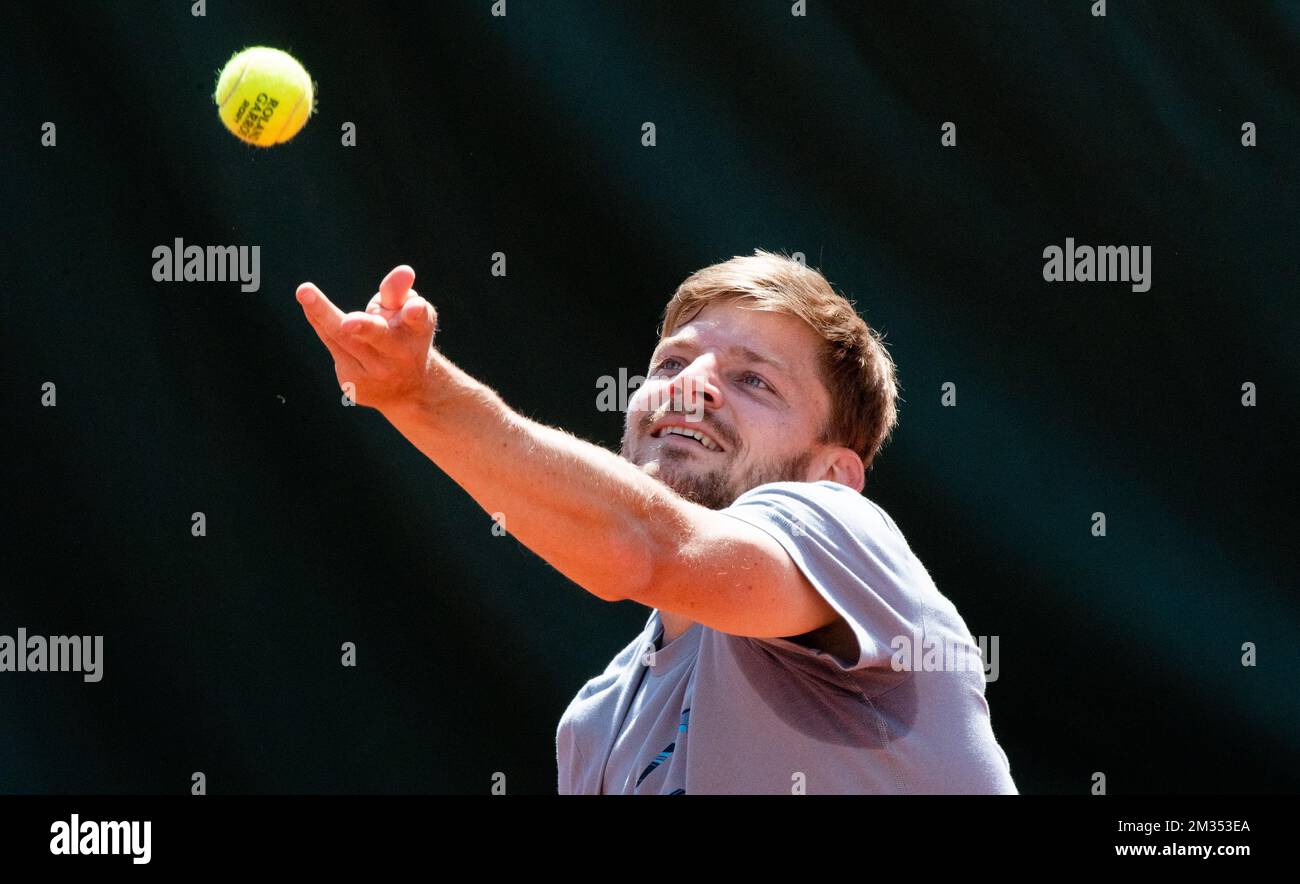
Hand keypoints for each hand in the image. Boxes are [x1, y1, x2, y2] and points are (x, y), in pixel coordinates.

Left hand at [296, 264, 439, 411]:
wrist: (407, 390)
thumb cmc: (403, 337)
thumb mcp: (406, 313)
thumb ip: (398, 291)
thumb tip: (404, 271)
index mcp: (417, 331)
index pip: (418, 320)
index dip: (415, 311)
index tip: (413, 307)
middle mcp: (398, 354)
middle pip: (378, 336)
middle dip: (364, 327)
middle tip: (348, 322)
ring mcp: (375, 370)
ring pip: (343, 338)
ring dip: (322, 313)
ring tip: (304, 292)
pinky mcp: (353, 381)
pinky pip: (331, 342)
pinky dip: (318, 319)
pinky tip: (307, 302)